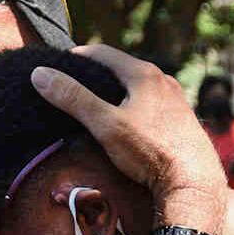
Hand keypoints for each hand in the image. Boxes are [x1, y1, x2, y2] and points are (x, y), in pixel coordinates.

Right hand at [31, 45, 224, 231]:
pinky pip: (151, 104)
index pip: (103, 53)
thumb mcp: (105, 124)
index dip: (78, 56)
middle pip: (122, 68)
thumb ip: (74, 99)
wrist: (193, 181)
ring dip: (117, 91)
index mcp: (144, 73)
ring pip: (139, 87)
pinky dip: (133, 106)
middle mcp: (163, 80)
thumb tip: (40, 74)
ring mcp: (176, 100)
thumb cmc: (150, 150)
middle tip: (74, 84)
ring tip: (97, 103)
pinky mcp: (182, 120)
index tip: (60, 64)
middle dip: (97, 74)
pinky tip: (127, 123)